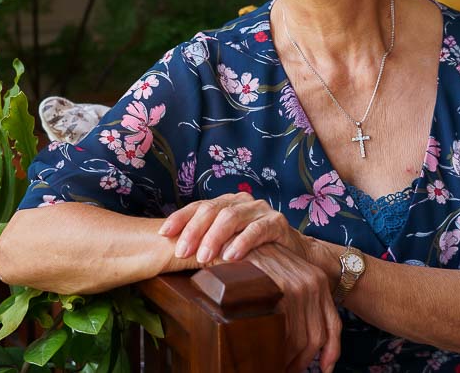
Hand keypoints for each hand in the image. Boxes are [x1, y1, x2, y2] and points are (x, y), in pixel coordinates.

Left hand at [158, 192, 312, 264]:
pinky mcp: (277, 222)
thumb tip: (175, 252)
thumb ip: (208, 242)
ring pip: (231, 217)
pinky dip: (242, 242)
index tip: (163, 234)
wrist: (295, 255)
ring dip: (214, 238)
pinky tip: (231, 256)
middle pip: (212, 210)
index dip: (180, 218)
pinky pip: (257, 229)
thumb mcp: (228, 244)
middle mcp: (241, 201)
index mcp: (226, 203)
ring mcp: (260, 209)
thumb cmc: (255, 251)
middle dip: (194, 231)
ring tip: (203, 257)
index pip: (198, 206)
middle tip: (182, 252)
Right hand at [244, 243, 340, 372]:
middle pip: (316, 337)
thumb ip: (300, 305)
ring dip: (289, 359)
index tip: (325, 369)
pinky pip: (284, 330)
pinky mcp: (279, 289)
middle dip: (304, 360)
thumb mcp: (286, 278)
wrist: (236, 238)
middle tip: (288, 369)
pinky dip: (279, 348)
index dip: (331, 353)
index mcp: (318, 281)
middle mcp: (313, 283)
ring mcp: (297, 286)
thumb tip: (307, 345)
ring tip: (276, 365)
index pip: (332, 326)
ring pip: (301, 338)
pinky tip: (269, 354)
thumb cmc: (257, 263)